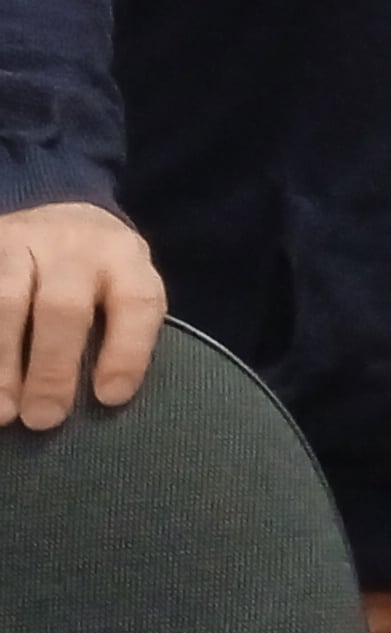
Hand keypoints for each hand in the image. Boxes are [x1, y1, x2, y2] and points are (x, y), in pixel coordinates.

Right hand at [1, 200, 167, 430]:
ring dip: (2, 361)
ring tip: (3, 412)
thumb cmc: (98, 274)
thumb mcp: (124, 286)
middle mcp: (74, 247)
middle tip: (44, 418)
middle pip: (64, 307)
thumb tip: (103, 399)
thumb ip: (119, 330)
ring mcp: (22, 245)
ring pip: (7, 302)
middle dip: (53, 368)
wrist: (59, 213)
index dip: (127, 351)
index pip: (136, 301)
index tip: (111, 397)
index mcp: (124, 258)